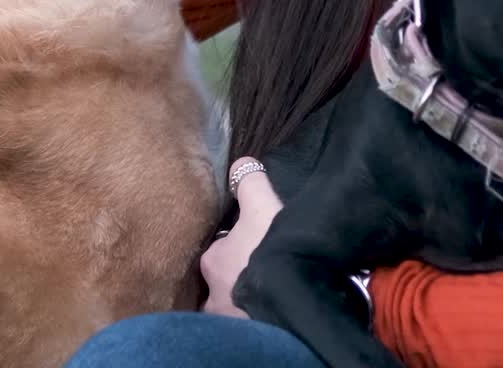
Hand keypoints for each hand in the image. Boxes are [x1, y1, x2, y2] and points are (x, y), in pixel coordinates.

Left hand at [200, 157, 282, 317]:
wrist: (289, 303)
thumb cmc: (272, 250)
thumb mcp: (263, 204)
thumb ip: (250, 181)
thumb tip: (241, 162)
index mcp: (213, 259)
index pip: (219, 248)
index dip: (234, 243)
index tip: (249, 243)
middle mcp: (212, 295)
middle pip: (223, 280)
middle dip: (234, 277)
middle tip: (257, 270)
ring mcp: (226, 321)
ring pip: (231, 307)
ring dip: (242, 301)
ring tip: (263, 294)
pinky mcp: (241, 340)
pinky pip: (243, 327)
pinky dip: (251, 321)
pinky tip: (266, 315)